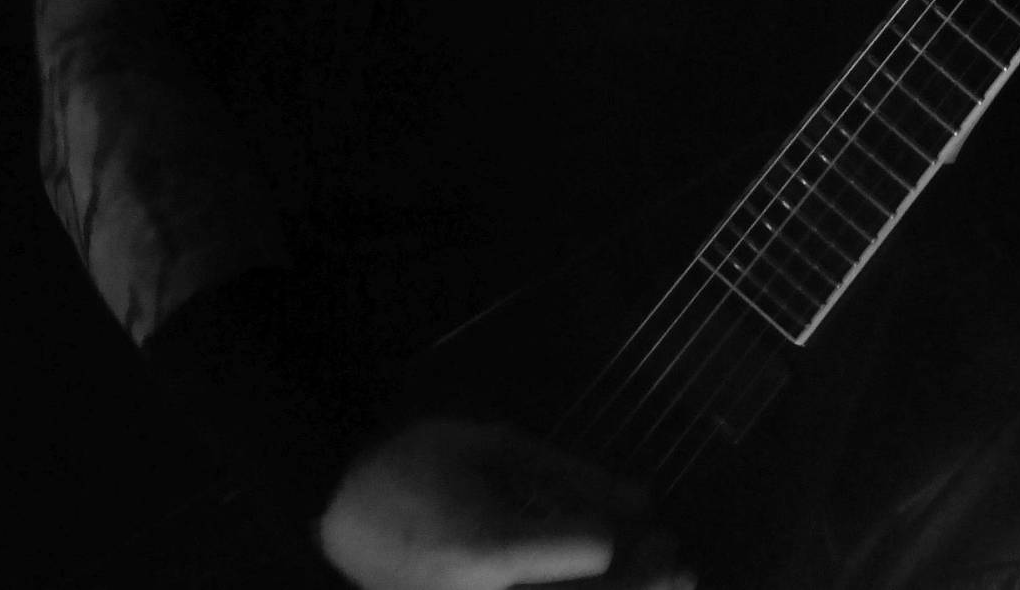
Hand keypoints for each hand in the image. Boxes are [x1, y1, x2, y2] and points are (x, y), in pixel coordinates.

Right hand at [317, 417, 694, 589]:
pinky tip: (609, 575)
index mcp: (481, 547)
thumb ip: (566, 474)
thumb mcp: (491, 444)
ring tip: (667, 578)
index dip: (607, 544)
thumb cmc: (416, 462)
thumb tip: (639, 498)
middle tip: (682, 565)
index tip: (655, 524)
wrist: (337, 513)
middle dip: (637, 586)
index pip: (571, 555)